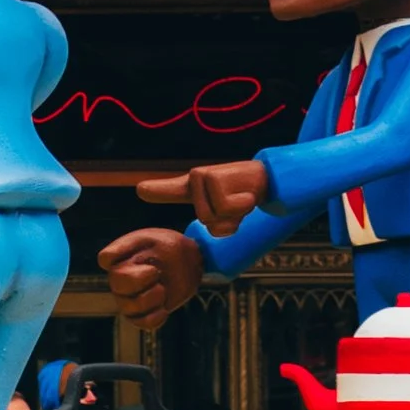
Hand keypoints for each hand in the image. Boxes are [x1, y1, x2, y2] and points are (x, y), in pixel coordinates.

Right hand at [97, 224, 203, 325]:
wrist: (186, 263)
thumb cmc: (166, 249)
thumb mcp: (151, 240)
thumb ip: (126, 246)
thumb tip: (103, 261)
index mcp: (118, 259)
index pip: (105, 259)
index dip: (125, 256)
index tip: (145, 254)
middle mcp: (118, 281)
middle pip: (117, 284)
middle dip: (141, 279)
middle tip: (157, 272)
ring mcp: (128, 300)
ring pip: (129, 307)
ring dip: (151, 298)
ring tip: (162, 289)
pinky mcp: (141, 316)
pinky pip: (142, 323)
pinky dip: (155, 317)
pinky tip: (164, 308)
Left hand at [137, 159, 274, 236]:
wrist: (269, 180)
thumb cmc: (243, 197)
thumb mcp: (227, 214)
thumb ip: (217, 224)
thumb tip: (213, 234)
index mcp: (194, 188)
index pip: (172, 189)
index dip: (158, 191)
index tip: (140, 190)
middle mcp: (196, 179)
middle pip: (207, 222)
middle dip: (226, 221)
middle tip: (236, 203)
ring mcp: (203, 176)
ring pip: (214, 218)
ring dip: (234, 214)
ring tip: (240, 198)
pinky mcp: (213, 176)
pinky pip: (224, 208)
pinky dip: (241, 206)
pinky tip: (246, 194)